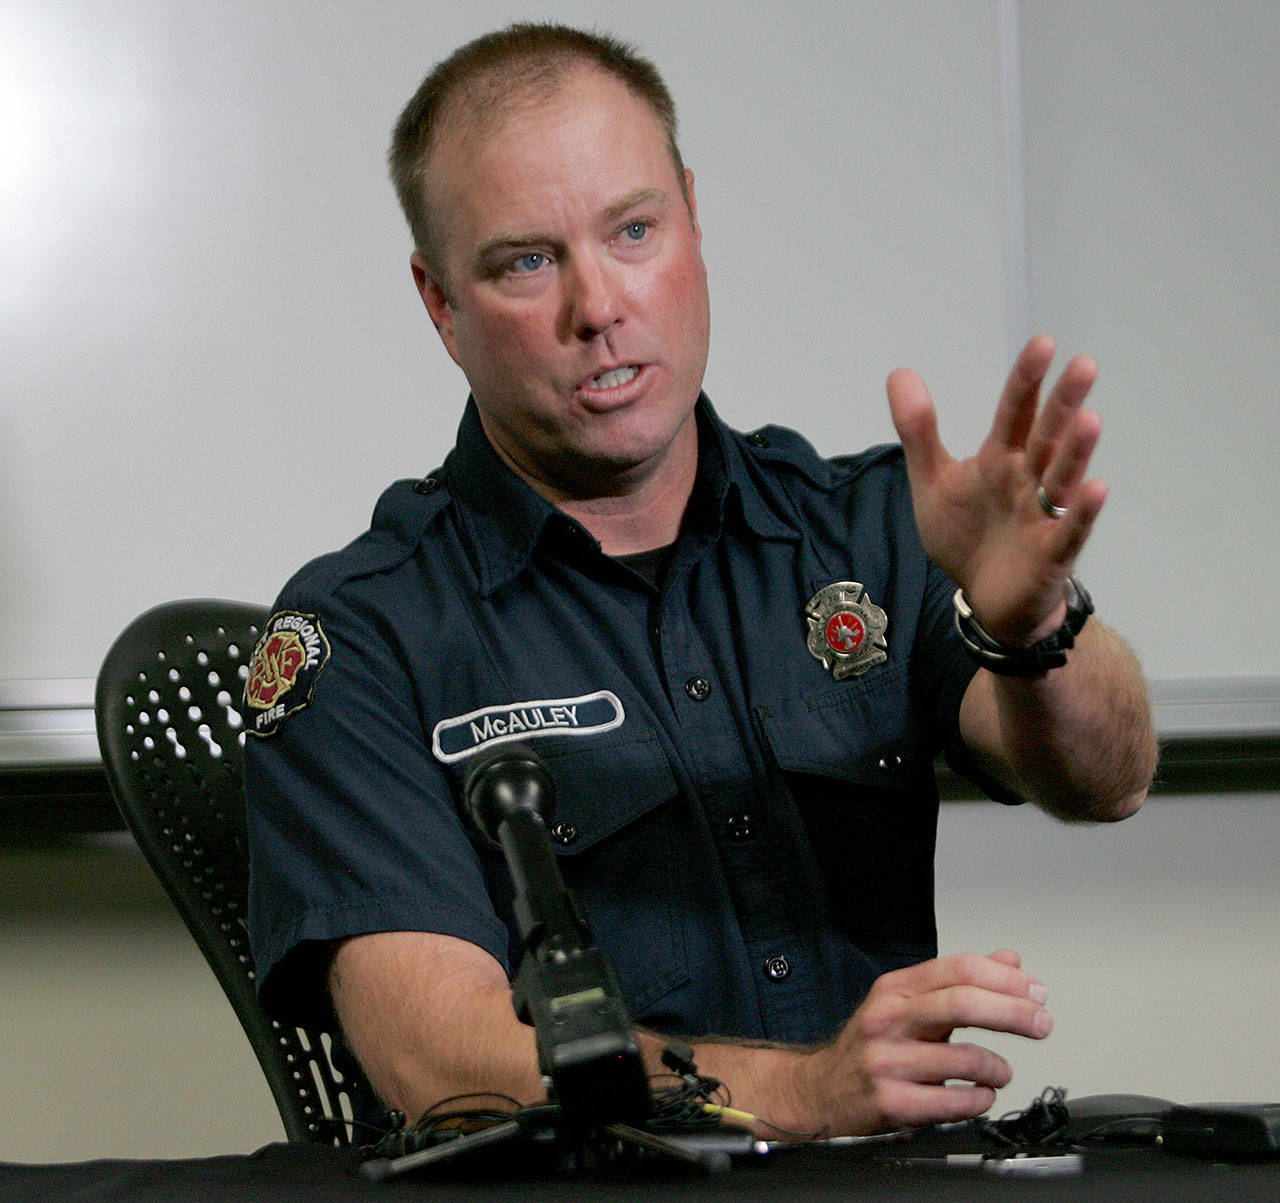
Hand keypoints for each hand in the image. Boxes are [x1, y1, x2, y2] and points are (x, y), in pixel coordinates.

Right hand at [794, 950, 1051, 1133]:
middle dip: (1014, 1012)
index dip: (1005, 979)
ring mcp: (888, 1061)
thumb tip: (1009, 962)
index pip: (958, 969)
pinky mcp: (891, 1102)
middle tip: (1042, 1023)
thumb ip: (957, 982)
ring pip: (964, 1057)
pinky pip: (953, 1102)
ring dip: (998, 1067)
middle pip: (962, 1003)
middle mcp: (889, 1019)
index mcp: (895, 989)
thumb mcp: (906, 1002)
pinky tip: (981, 1095)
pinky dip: (980, 1099)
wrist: (820, 1090)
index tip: (1035, 992)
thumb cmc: (870, 1045)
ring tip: (1001, 1072)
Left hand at [887, 336, 1106, 644]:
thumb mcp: (933, 480)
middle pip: (1047, 437)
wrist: (983, 597)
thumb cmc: (967, 534)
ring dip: (1077, 451)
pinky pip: (1069, 530)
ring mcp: (1043, 515)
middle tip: (1083, 365)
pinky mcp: (1051, 552)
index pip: (1016, 412)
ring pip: (1062, 478)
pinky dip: (1082, 511)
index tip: (1044, 344)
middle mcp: (1028, 480)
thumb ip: (918, 430)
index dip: (1027, 381)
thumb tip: (900, 372)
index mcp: (1001, 459)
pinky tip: (1096, 488)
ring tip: (1090, 418)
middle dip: (1063, 403)